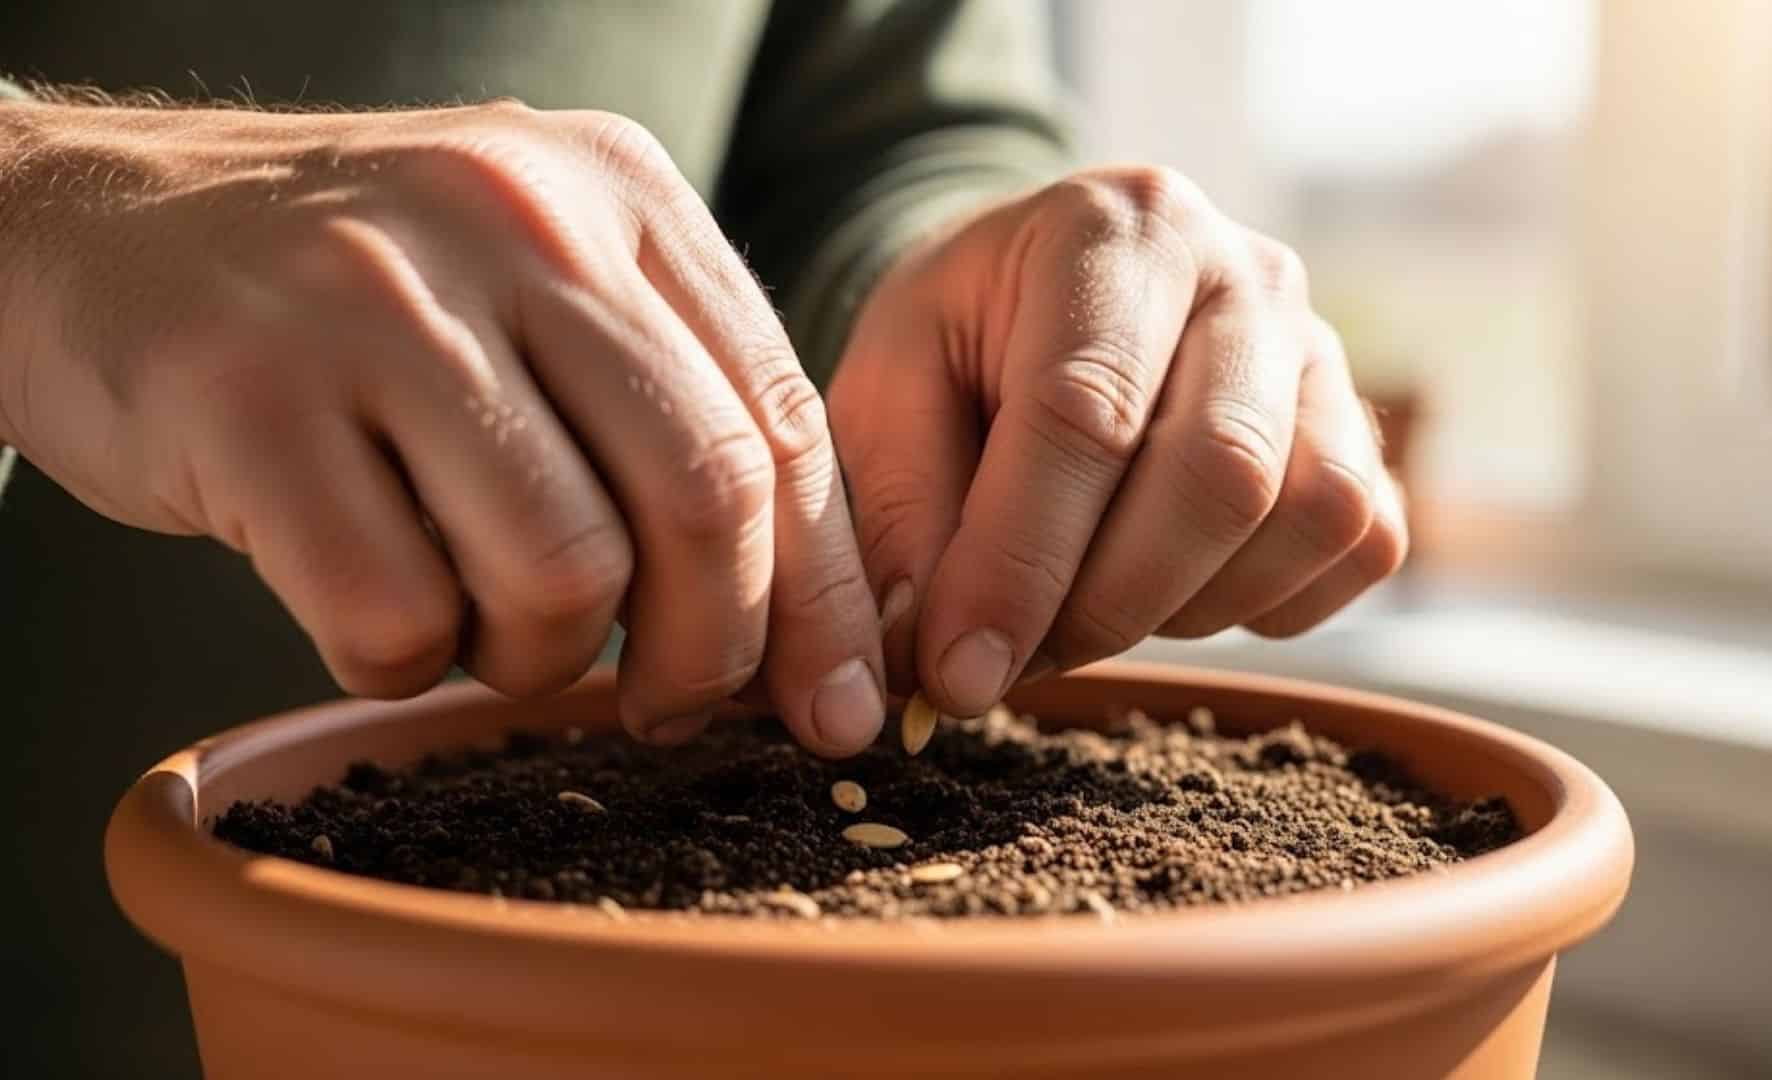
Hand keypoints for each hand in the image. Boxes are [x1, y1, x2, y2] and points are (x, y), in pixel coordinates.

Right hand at [0, 101, 884, 754]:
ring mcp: (377, 301)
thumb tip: (810, 633)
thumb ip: (674, 408)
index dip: (826, 591)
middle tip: (665, 704)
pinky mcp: (248, 395)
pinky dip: (402, 664)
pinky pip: (396, 616)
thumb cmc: (361, 301)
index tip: (828, 706)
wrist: (99, 226)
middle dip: (711, 649)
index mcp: (619, 194)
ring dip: (538, 655)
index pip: (782, 420)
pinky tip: (373, 609)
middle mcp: (516, 220)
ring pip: (563, 571)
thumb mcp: (540, 288)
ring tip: (481, 623)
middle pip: (704, 495)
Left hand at [831, 166, 1406, 715]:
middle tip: (1016, 662)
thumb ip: (901, 517)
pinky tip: (1174, 588)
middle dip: (1107, 604)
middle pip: (1222, 471)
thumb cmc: (960, 344)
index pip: (1084, 412)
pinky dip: (1268, 604)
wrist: (1046, 293)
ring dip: (1189, 607)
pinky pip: (1360, 545)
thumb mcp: (885, 392)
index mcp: (1111, 231)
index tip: (958, 673)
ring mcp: (1322, 349)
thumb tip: (936, 663)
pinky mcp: (1364, 428)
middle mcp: (1245, 272)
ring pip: (1308, 515)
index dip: (1018, 564)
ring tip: (1091, 602)